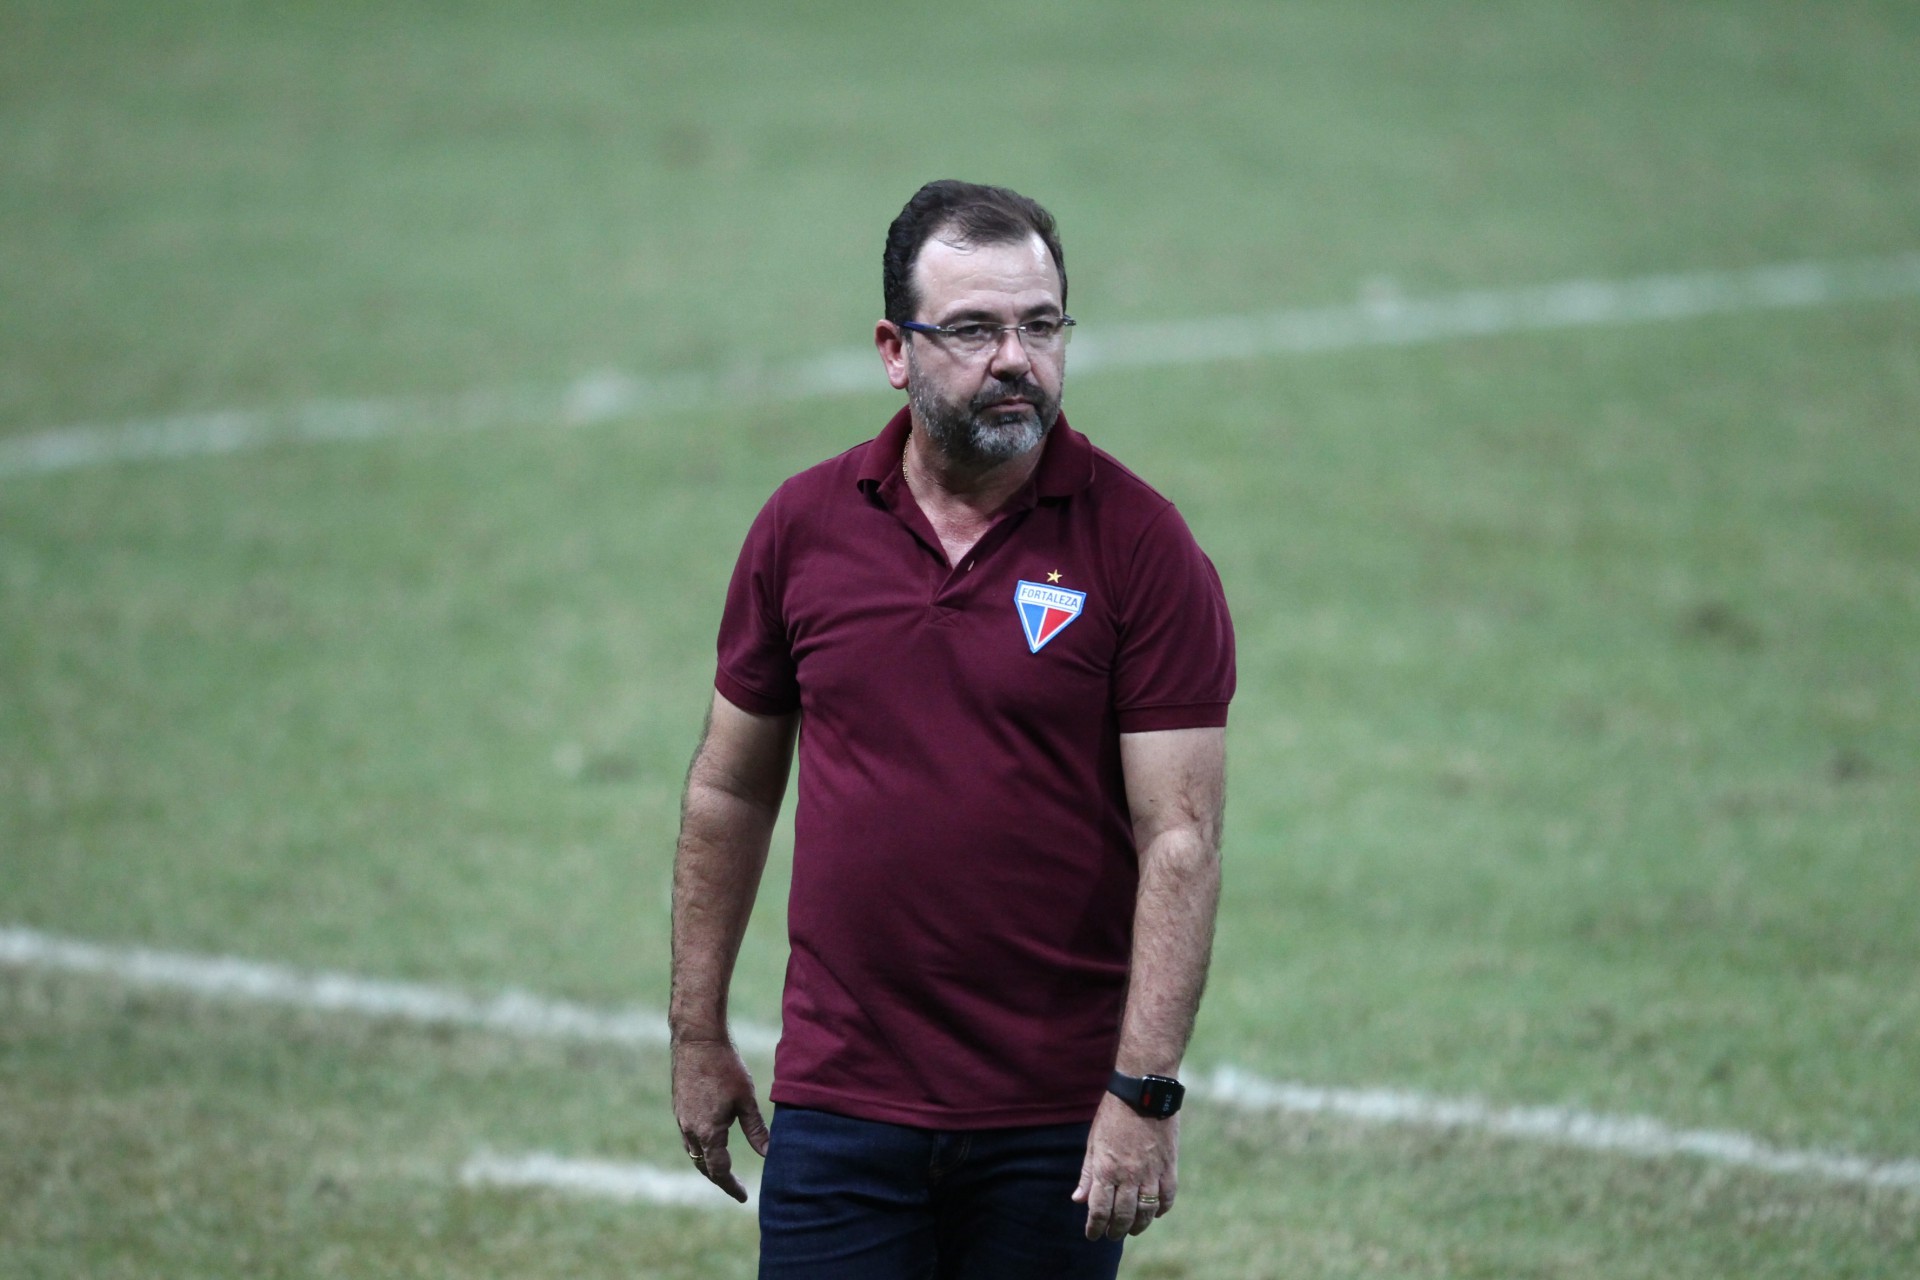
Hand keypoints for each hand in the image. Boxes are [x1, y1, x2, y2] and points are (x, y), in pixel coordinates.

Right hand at [671, 1036, 769, 1202]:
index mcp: (708, 1132)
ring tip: (723, 1168)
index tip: (744, 1196)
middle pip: (704, 1166)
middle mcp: (690, 1130)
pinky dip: (700, 1147)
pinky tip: (710, 1141)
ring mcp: (681, 1119)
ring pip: (693, 1152)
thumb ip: (756, 1130)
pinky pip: (688, 1137)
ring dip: (708, 1164)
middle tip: (734, 1186)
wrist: (697, 1039)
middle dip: (719, 1178)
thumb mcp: (746, 1099)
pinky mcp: (679, 1107)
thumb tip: (768, 1154)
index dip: (732, 1186)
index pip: (719, 1170)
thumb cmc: (724, 1066)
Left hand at [1071, 1091, 1179, 1239]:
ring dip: (1138, 1226)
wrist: (1143, 1091)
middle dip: (1115, 1230)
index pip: (1099, 1210)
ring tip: (1132, 1230)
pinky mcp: (1169, 1166)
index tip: (1092, 1235)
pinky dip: (1160, 1209)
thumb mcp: (1093, 1142)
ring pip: (1146, 1212)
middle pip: (1123, 1216)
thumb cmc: (1113, 1114)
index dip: (1095, 1227)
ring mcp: (1151, 1172)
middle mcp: (1129, 1175)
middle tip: (1111, 1235)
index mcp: (1106, 1169)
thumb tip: (1078, 1200)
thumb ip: (1088, 1174)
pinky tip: (1154, 1213)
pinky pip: (1167, 1197)